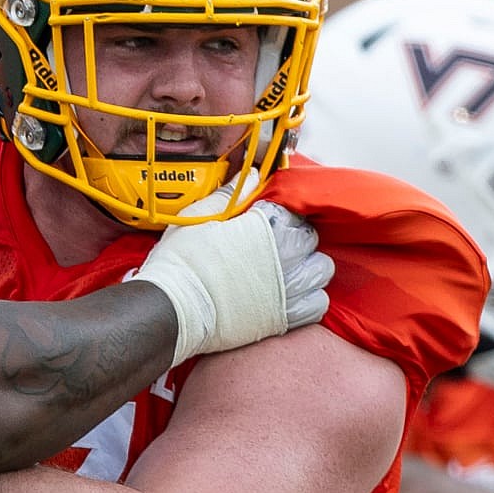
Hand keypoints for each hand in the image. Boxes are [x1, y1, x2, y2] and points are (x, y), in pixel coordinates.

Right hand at [127, 197, 332, 366]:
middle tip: (270, 247)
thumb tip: (251, 174)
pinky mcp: (286, 318)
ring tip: (284, 272)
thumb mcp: (198, 216)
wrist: (172, 309)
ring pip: (321, 270)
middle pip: (310, 238)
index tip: (262, 224)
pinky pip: (317, 304)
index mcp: (267, 224)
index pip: (292, 210)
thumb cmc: (181, 263)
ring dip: (307, 267)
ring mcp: (289, 287)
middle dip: (295, 239)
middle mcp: (286, 254)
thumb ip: (231, 194)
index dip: (277, 216)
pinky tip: (289, 296)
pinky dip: (308, 299)